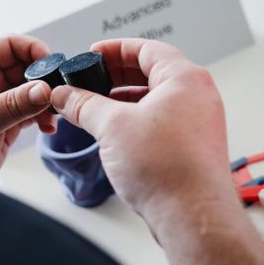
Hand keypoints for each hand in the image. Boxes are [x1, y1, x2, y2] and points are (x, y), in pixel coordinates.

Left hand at [0, 35, 55, 181]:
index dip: (32, 49)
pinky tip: (47, 127)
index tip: (51, 61)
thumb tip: (44, 89)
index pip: (8, 46)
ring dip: (45, 101)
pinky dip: (42, 117)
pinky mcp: (5, 123)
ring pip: (31, 91)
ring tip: (52, 115)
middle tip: (57, 92)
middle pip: (24, 67)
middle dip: (43, 78)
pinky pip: (30, 112)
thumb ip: (15, 104)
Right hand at [50, 38, 228, 212]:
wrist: (193, 216)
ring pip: (156, 97)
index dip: (114, 49)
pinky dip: (137, 118)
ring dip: (124, 99)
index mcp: (184, 78)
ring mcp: (198, 121)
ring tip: (95, 107)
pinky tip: (114, 131)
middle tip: (89, 80)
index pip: (146, 48)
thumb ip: (84, 105)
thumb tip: (65, 95)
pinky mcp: (194, 144)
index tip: (92, 54)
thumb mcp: (112, 127)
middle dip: (115, 75)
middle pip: (151, 71)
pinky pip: (162, 119)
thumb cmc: (167, 169)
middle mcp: (197, 95)